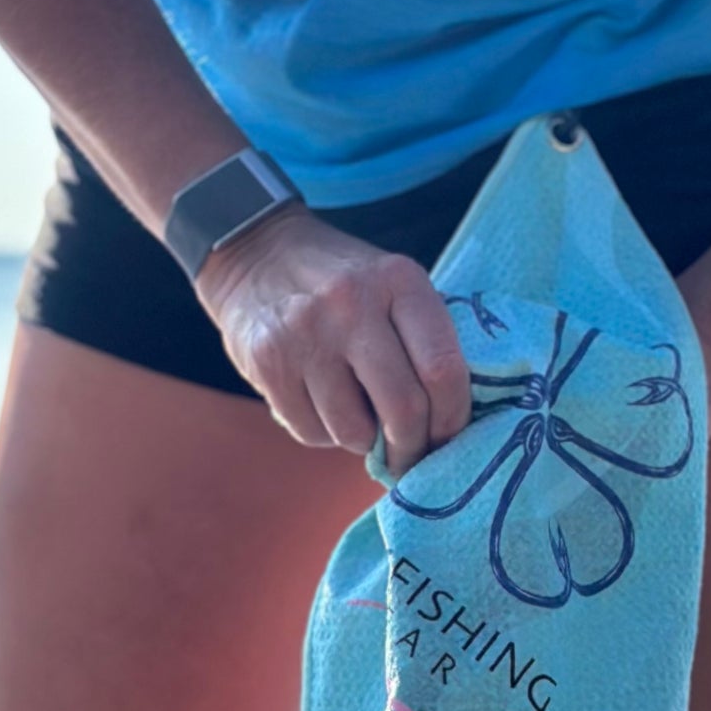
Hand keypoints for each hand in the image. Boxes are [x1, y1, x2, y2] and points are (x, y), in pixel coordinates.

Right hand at [193, 207, 471, 476]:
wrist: (257, 252)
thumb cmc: (343, 281)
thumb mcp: (392, 285)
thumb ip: (423, 340)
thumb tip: (448, 426)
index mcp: (399, 280)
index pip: (444, 369)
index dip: (453, 418)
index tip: (449, 437)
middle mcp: (352, 304)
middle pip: (403, 409)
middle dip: (413, 449)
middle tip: (412, 458)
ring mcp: (305, 334)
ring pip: (354, 432)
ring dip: (364, 442)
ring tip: (360, 417)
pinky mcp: (267, 362)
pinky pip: (311, 432)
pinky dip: (324, 432)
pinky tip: (321, 402)